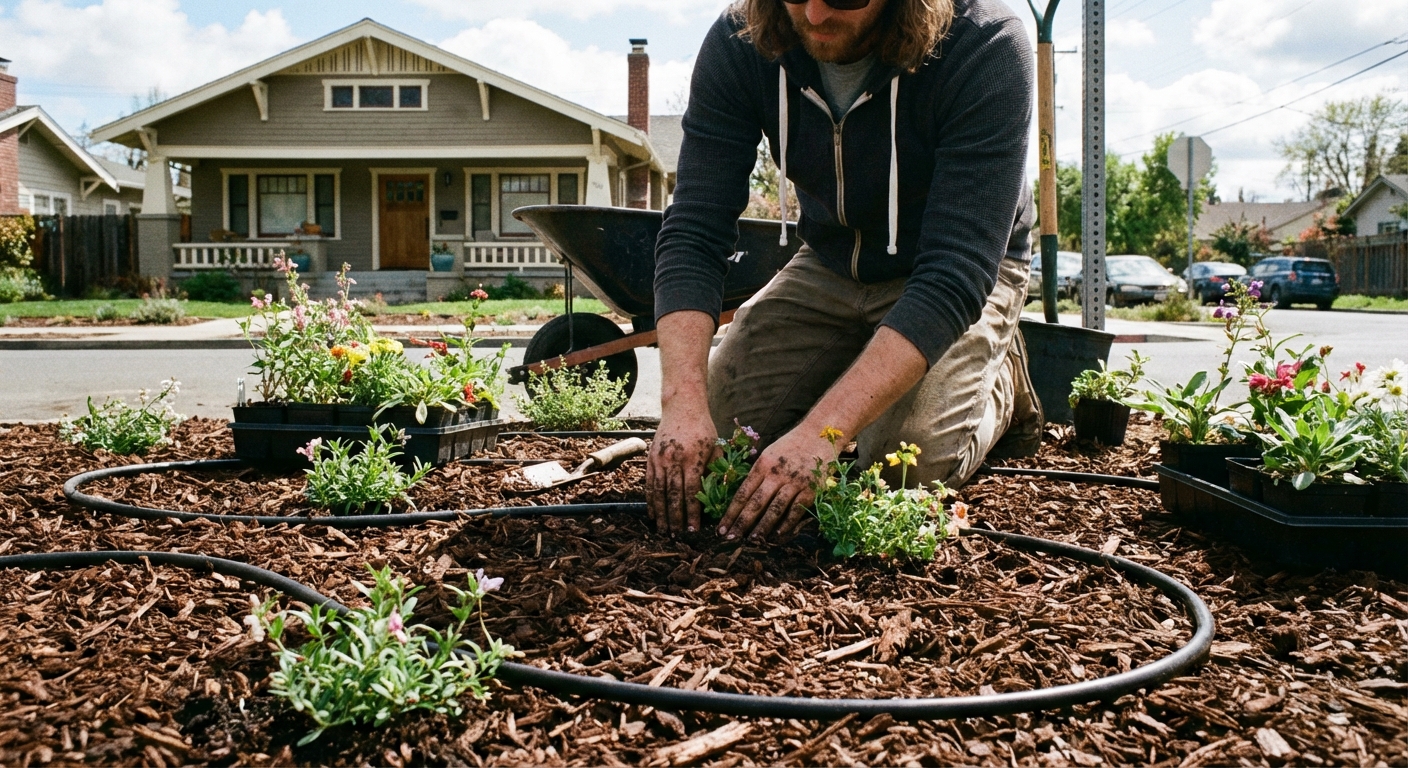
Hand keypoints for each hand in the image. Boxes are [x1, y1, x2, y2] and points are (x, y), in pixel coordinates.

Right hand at [647, 410, 717, 533]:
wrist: (682, 406)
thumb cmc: (703, 429)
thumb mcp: (716, 447)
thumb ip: (717, 471)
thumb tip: (720, 497)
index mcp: (692, 458)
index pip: (691, 492)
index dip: (692, 513)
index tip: (694, 530)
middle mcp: (673, 459)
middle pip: (673, 495)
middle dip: (675, 518)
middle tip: (678, 537)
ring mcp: (659, 459)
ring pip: (658, 492)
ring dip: (661, 514)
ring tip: (664, 531)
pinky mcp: (651, 458)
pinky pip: (649, 484)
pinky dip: (651, 501)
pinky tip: (653, 515)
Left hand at [718, 427, 830, 542]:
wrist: (819, 433)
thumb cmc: (790, 446)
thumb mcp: (769, 454)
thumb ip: (757, 474)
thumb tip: (742, 498)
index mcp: (763, 464)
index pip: (743, 492)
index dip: (731, 512)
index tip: (721, 527)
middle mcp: (777, 473)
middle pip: (756, 502)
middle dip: (741, 522)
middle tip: (730, 538)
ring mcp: (795, 482)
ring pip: (775, 508)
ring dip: (763, 527)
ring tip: (753, 541)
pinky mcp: (812, 489)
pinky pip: (796, 510)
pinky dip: (786, 524)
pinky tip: (777, 535)